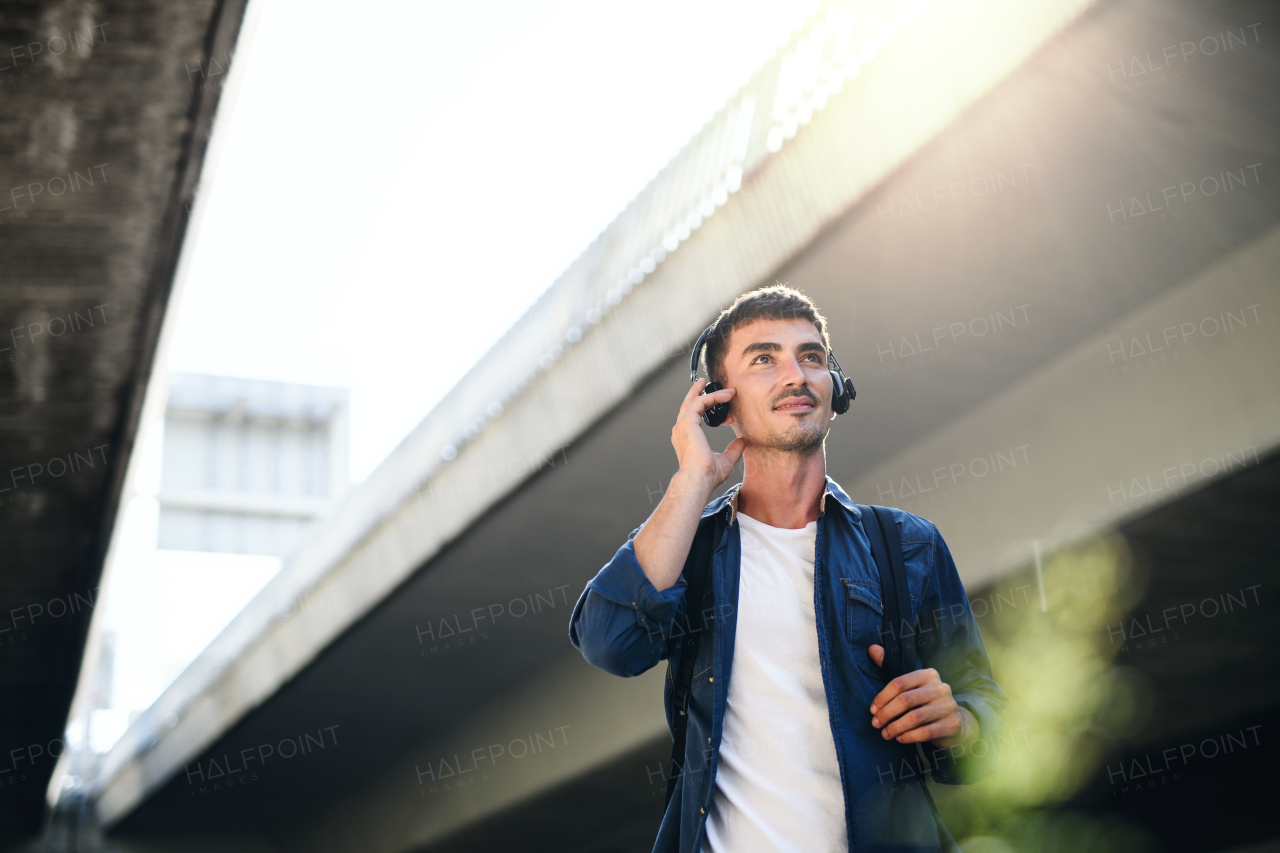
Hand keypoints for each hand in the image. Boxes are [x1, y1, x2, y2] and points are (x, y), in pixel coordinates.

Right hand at [671, 378, 745, 497]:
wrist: (699, 479)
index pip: (693, 416)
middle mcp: (681, 429)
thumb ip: (733, 449)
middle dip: (698, 391)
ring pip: (695, 400)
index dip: (707, 406)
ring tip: (727, 389)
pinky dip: (713, 396)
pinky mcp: (688, 421)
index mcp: (686, 438)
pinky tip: (726, 395)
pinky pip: (700, 402)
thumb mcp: (725, 460)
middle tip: (705, 382)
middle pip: (688, 404)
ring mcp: (682, 425)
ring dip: (712, 393)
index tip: (721, 401)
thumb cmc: (708, 475)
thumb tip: (742, 441)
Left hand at [866, 644, 976, 748]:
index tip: (872, 710)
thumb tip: (872, 648)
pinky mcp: (952, 724)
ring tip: (885, 733)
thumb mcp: (910, 685)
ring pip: (915, 717)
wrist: (955, 722)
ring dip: (895, 727)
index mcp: (928, 674)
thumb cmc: (925, 702)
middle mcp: (940, 687)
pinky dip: (909, 736)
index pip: (899, 683)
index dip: (882, 697)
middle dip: (886, 714)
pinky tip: (900, 738)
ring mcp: (948, 706)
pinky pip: (925, 732)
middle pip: (905, 700)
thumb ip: (889, 666)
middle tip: (875, 724)